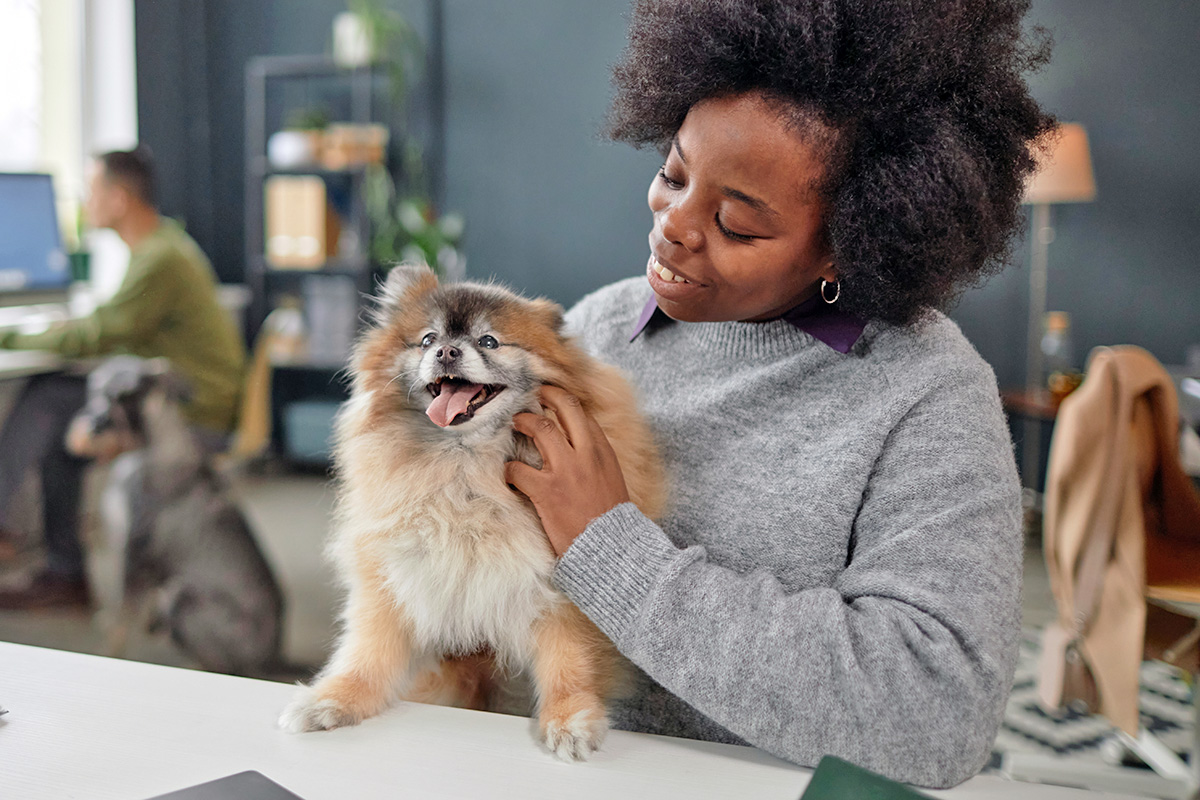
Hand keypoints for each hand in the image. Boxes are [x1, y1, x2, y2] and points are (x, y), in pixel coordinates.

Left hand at [505, 385, 630, 555]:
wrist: (612, 546)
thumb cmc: (611, 517)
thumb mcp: (612, 478)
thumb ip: (596, 458)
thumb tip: (579, 446)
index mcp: (603, 451)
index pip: (583, 414)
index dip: (565, 401)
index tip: (553, 397)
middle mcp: (586, 454)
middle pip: (565, 408)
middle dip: (546, 395)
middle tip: (534, 394)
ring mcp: (565, 470)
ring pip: (540, 428)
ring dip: (524, 421)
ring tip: (515, 422)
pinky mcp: (546, 490)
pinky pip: (518, 469)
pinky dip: (510, 469)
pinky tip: (509, 473)